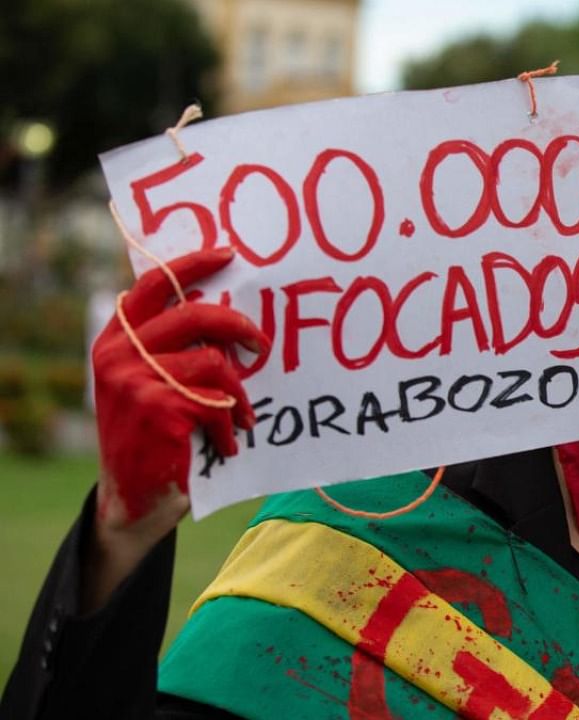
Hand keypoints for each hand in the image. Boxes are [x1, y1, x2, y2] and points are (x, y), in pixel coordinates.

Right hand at [90, 247, 268, 547]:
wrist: (132, 500)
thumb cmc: (152, 437)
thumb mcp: (150, 384)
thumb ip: (170, 348)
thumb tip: (226, 312)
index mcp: (116, 340)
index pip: (154, 285)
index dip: (192, 266)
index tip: (228, 255)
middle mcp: (119, 355)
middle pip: (195, 315)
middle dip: (239, 326)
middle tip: (262, 344)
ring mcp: (136, 381)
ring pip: (214, 363)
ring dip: (239, 393)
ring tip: (244, 416)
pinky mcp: (160, 409)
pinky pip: (217, 403)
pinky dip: (231, 425)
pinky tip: (229, 444)